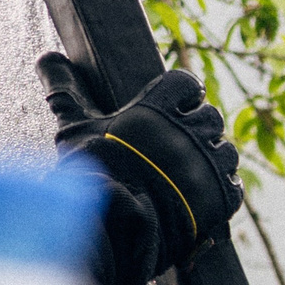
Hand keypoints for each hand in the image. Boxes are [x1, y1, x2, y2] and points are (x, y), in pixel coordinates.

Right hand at [39, 55, 240, 284]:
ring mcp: (209, 165)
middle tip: (178, 143)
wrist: (116, 225)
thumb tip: (49, 58)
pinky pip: (235, 183)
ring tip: (189, 170)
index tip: (174, 105)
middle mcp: (189, 132)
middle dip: (198, 126)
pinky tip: (202, 192)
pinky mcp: (221, 197)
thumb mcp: (75, 128)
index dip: (182, 93)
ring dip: (213, 156)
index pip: (186, 83)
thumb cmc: (92, 173)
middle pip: (210, 116)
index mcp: (158, 109)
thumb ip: (67, 92)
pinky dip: (223, 185)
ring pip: (227, 149)